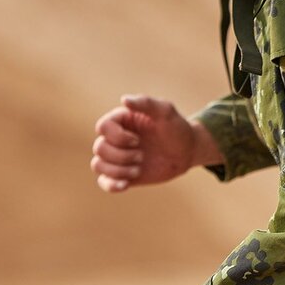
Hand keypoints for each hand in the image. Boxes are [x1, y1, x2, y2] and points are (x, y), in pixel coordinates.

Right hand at [91, 95, 222, 192]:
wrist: (187, 152)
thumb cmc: (176, 128)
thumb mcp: (166, 112)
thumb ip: (146, 103)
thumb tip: (124, 100)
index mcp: (121, 121)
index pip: (102, 127)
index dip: (117, 137)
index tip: (138, 140)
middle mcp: (115, 138)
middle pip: (99, 148)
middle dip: (121, 155)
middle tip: (142, 156)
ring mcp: (117, 157)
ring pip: (98, 165)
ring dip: (117, 170)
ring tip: (138, 170)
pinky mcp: (122, 174)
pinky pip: (104, 182)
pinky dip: (110, 185)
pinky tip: (126, 185)